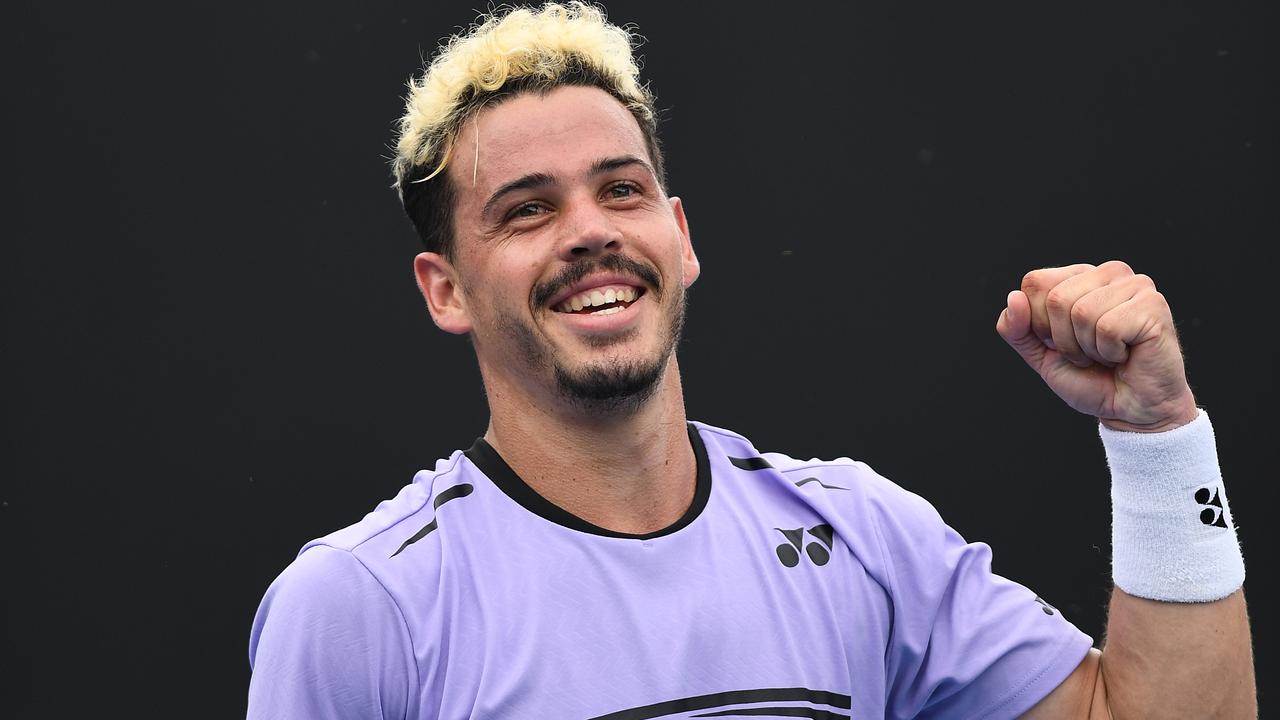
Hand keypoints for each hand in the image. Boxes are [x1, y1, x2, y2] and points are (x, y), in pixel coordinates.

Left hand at [995, 261, 1197, 431]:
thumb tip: (1013, 298)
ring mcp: (1135, 285)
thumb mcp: (1040, 355)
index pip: (1035, 283)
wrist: (1131, 410)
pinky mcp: (1153, 304)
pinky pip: (1108, 327)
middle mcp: (1109, 273)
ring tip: (1109, 354)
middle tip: (1089, 354)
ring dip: (1088, 348)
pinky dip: (1109, 352)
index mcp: (1080, 276)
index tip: (1063, 343)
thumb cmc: (1091, 379)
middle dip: (1063, 340)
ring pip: (1082, 312)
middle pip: (1056, 298)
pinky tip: (1126, 355)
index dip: (1039, 323)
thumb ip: (1016, 329)